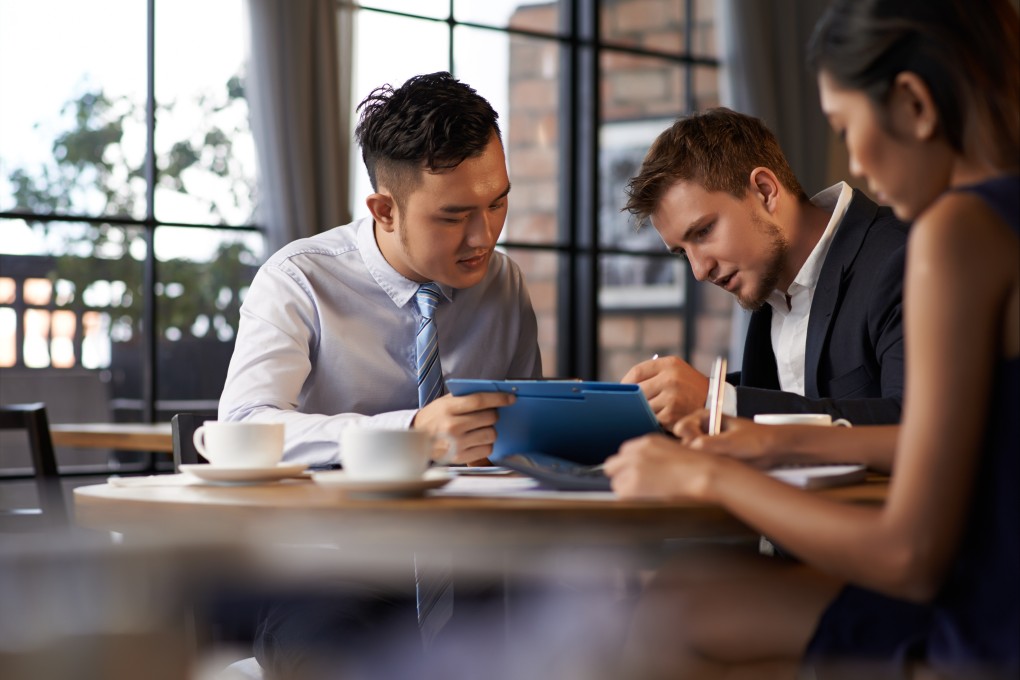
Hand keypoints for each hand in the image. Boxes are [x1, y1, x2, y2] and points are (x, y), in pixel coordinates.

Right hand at [411, 392, 514, 463]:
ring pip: (491, 434)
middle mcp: (452, 426)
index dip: (498, 399)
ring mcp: (456, 444)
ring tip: (480, 429)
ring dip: (490, 430)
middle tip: (487, 415)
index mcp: (448, 408)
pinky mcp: (460, 457)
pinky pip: (487, 449)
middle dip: (493, 415)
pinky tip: (476, 440)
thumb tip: (494, 395)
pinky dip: (486, 444)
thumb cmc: (434, 418)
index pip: (479, 401)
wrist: (416, 440)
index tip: (511, 398)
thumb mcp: (445, 402)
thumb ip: (466, 398)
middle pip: (489, 418)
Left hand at [602, 433, 722, 500]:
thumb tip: (646, 468)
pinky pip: (621, 496)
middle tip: (639, 488)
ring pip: (616, 483)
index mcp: (647, 442)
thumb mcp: (673, 451)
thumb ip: (654, 456)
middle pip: (612, 466)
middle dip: (622, 477)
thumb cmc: (699, 467)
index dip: (628, 467)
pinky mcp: (633, 485)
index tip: (637, 475)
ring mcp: (632, 468)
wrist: (706, 474)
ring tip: (649, 495)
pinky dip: (632, 500)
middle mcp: (636, 452)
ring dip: (627, 491)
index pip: (623, 453)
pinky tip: (649, 499)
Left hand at [621, 355, 709, 428]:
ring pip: (644, 406)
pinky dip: (653, 421)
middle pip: (638, 391)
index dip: (626, 383)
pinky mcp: (672, 415)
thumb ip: (653, 376)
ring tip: (647, 413)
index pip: (637, 372)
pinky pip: (653, 419)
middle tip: (629, 405)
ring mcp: (672, 397)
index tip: (622, 391)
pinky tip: (659, 420)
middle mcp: (671, 379)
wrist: (717, 402)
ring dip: (643, 411)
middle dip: (633, 400)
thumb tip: (622, 389)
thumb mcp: (676, 372)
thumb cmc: (689, 388)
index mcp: (670, 364)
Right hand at [673, 409, 782, 467]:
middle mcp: (701, 430)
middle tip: (713, 457)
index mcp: (703, 417)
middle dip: (695, 453)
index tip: (701, 445)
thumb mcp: (731, 442)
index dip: (690, 438)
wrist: (773, 450)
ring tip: (719, 462)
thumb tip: (691, 450)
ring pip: (691, 457)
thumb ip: (707, 444)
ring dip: (702, 462)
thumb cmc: (756, 440)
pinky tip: (719, 469)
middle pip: (684, 444)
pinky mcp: (710, 458)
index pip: (682, 428)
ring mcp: (705, 445)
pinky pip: (700, 465)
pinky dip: (707, 468)